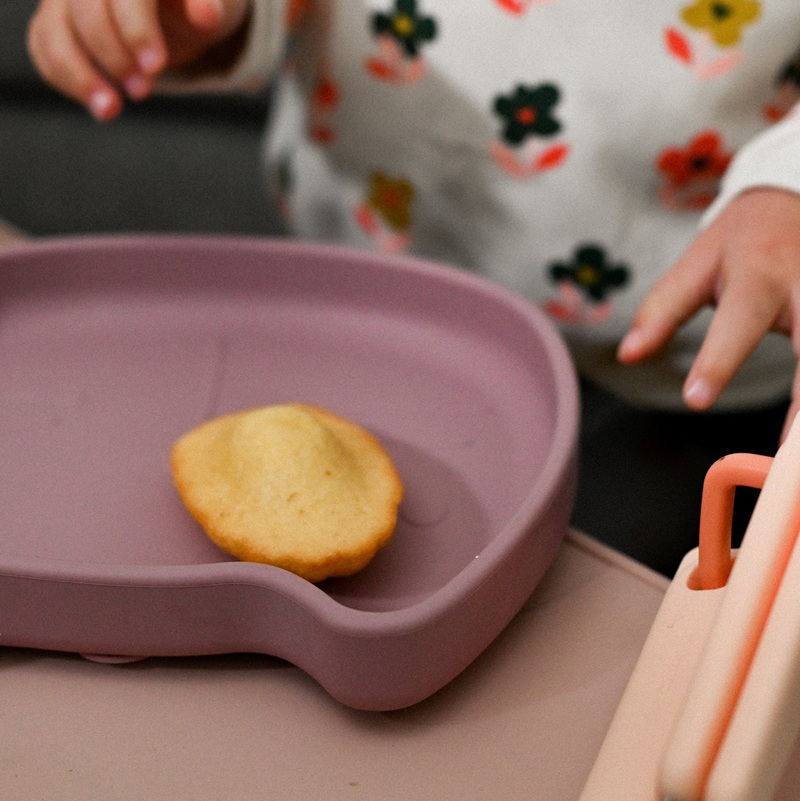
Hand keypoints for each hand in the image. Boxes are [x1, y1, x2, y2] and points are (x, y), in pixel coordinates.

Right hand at [27, 0, 249, 120]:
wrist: (178, 12)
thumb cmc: (196, 5)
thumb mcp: (217, 2)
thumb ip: (211, 3)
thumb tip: (207, 15)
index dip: (135, 28)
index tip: (156, 67)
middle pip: (84, 9)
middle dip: (113, 56)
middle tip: (143, 91)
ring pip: (54, 29)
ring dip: (78, 74)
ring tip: (110, 111)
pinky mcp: (56, 21)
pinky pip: (43, 47)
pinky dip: (65, 79)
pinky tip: (99, 105)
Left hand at [618, 187, 799, 439]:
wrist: (795, 198)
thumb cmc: (742, 240)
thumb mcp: (697, 263)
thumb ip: (663, 310)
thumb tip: (628, 354)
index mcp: (759, 275)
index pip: (737, 321)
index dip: (717, 361)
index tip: (695, 399)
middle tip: (785, 459)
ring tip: (797, 468)